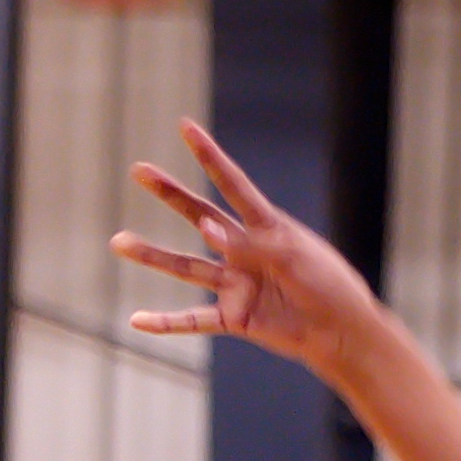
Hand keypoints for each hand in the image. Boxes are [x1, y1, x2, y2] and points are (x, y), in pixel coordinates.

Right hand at [115, 125, 377, 371]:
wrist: (341, 333)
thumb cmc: (327, 286)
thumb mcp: (292, 257)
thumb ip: (248, 243)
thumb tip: (204, 228)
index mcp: (265, 226)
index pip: (232, 183)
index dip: (208, 155)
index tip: (185, 127)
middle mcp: (244, 251)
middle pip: (198, 216)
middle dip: (169, 193)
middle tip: (139, 171)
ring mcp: (235, 285)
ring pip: (185, 267)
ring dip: (152, 256)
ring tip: (120, 243)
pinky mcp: (234, 318)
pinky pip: (194, 320)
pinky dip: (166, 323)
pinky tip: (138, 320)